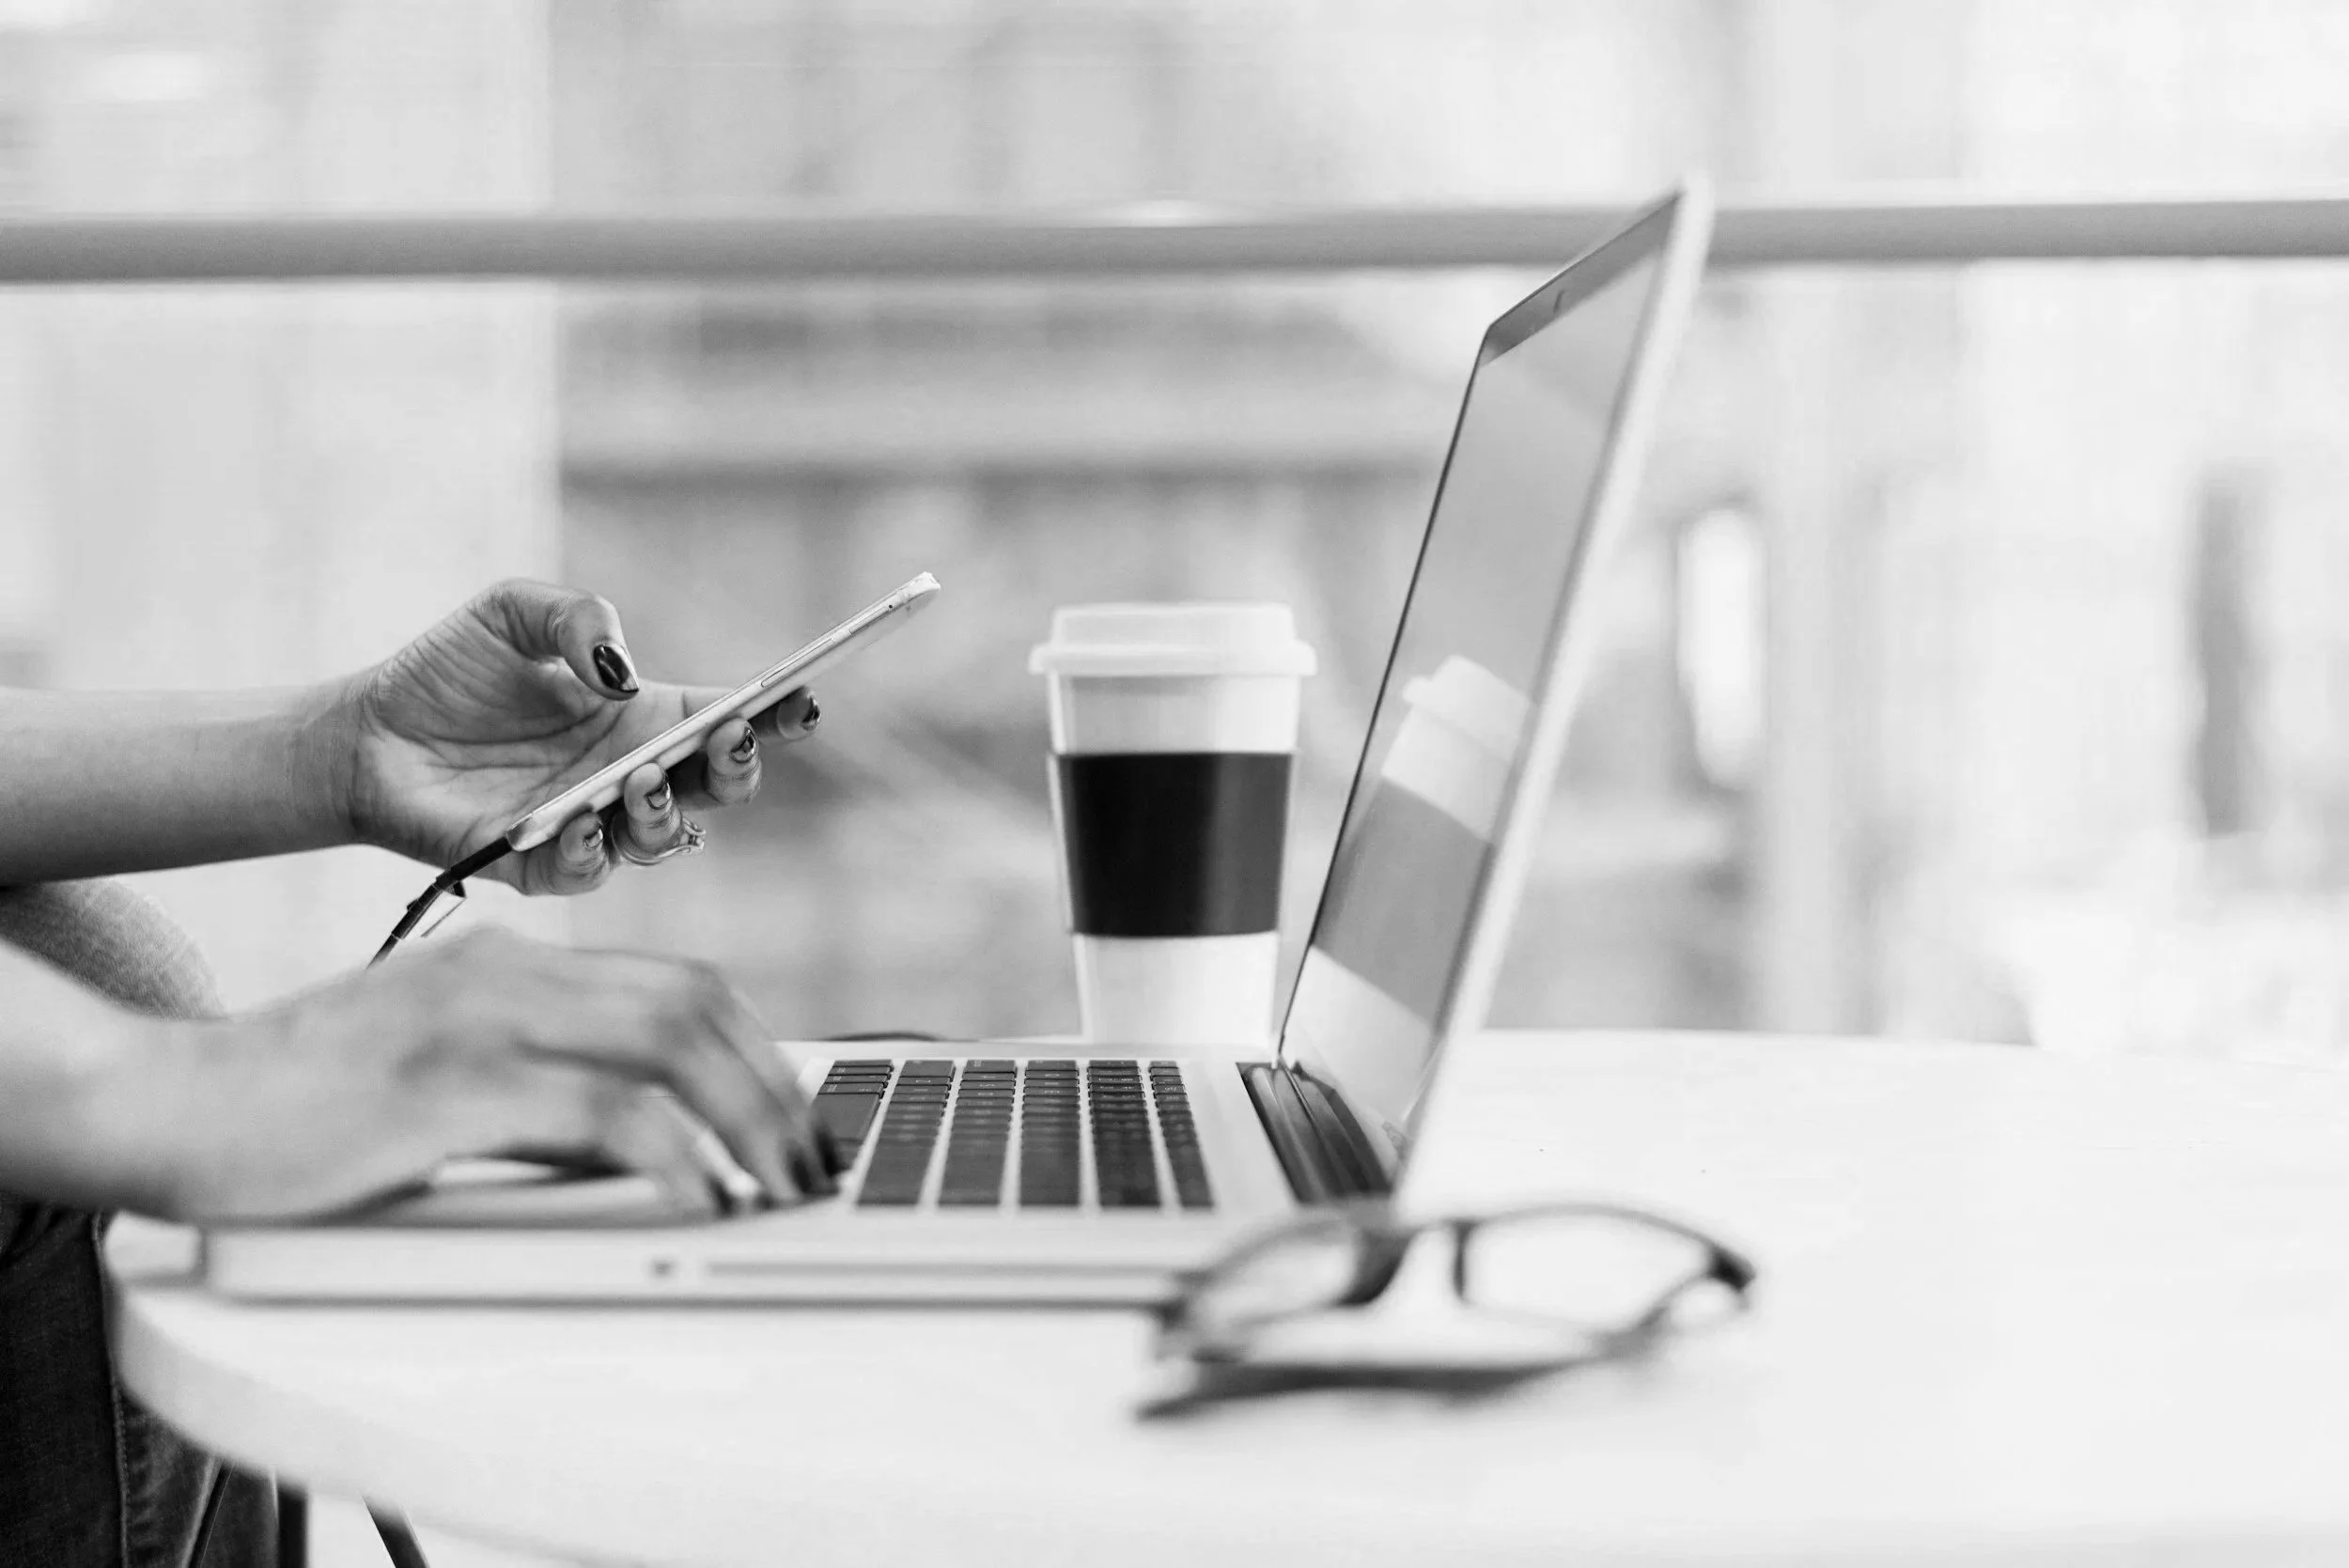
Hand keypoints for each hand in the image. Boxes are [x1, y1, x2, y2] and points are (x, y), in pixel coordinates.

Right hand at [110, 927, 843, 1222]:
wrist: (168, 1101)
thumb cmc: (303, 1104)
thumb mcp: (442, 1075)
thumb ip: (538, 1087)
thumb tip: (649, 1145)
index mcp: (509, 964)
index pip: (678, 983)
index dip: (758, 1050)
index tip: (798, 1117)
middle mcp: (504, 974)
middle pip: (692, 1003)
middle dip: (774, 1086)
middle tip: (811, 1162)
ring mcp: (475, 1021)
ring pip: (665, 1044)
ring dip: (745, 1119)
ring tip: (780, 1187)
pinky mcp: (445, 1087)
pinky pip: (596, 1112)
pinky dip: (668, 1155)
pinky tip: (700, 1198)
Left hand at [329, 579, 820, 892]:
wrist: (363, 734)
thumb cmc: (446, 672)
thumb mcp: (512, 611)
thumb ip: (577, 618)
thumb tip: (623, 671)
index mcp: (642, 717)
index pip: (727, 719)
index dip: (774, 713)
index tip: (801, 698)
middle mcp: (629, 775)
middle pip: (716, 787)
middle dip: (739, 767)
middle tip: (730, 737)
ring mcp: (591, 824)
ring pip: (663, 838)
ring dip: (666, 811)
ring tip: (641, 777)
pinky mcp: (538, 865)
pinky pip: (587, 871)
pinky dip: (594, 849)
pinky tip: (583, 818)